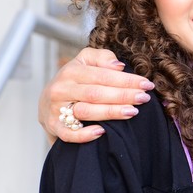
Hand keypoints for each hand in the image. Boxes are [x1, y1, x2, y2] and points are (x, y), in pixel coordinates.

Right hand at [38, 47, 154, 142]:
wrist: (46, 103)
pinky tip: (102, 132)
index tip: (146, 84)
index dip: (126, 80)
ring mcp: (56, 109)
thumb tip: (118, 66)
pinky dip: (84, 135)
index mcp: (71, 71)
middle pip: (96, 93)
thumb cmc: (74, 81)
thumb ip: (102, 58)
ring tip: (132, 112)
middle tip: (144, 98)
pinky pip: (68, 133)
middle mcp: (62, 89)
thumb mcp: (85, 62)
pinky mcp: (53, 126)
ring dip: (111, 112)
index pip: (102, 75)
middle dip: (123, 95)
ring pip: (86, 111)